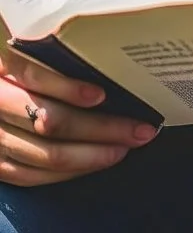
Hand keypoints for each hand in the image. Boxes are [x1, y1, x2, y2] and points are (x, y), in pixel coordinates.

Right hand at [0, 44, 157, 185]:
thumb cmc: (11, 75)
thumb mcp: (20, 56)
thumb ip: (46, 56)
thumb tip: (98, 58)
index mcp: (2, 71)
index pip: (33, 77)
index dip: (67, 87)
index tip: (101, 94)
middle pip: (51, 122)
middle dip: (101, 127)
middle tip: (138, 128)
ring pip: (48, 155)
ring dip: (93, 154)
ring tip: (124, 146)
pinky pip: (35, 176)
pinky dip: (70, 171)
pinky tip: (95, 162)